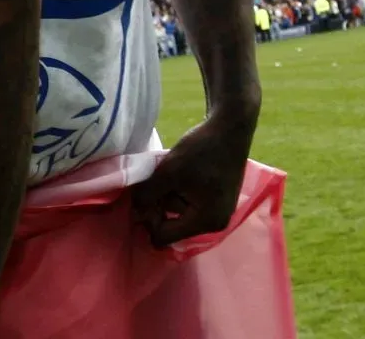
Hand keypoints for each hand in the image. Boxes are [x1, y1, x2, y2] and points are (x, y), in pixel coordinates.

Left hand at [131, 111, 256, 246]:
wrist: (229, 128)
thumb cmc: (201, 151)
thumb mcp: (169, 172)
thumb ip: (149, 194)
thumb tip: (134, 211)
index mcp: (206, 222)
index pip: (165, 236)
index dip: (148, 220)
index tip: (141, 198)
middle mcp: (215, 223)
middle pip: (173, 225)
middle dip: (158, 206)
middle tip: (152, 182)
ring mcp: (218, 210)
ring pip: (179, 211)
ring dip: (167, 196)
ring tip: (165, 174)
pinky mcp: (217, 197)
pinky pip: (190, 202)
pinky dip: (178, 190)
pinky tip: (175, 173)